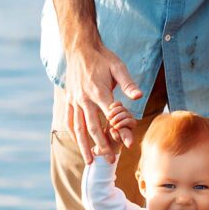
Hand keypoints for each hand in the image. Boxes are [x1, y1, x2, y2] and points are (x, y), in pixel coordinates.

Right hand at [63, 42, 143, 163]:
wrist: (80, 48)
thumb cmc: (102, 58)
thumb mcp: (118, 67)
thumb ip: (128, 83)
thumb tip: (139, 95)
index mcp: (98, 91)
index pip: (111, 116)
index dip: (119, 131)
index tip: (128, 144)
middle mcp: (84, 98)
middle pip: (92, 127)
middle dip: (101, 146)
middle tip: (109, 161)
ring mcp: (74, 100)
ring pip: (78, 128)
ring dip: (84, 145)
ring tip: (90, 161)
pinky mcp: (69, 99)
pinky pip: (70, 120)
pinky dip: (73, 134)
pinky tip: (79, 145)